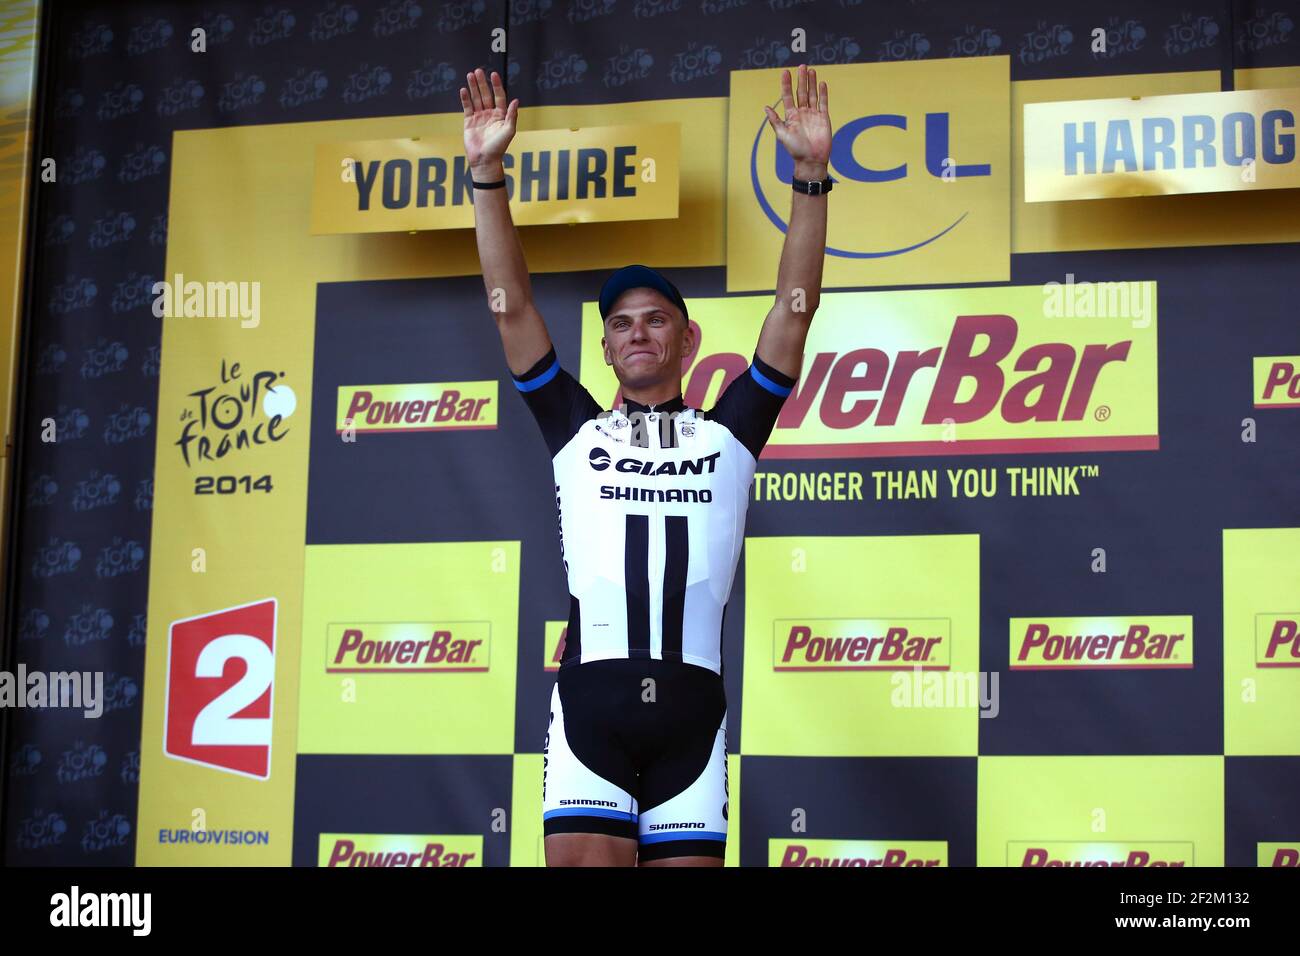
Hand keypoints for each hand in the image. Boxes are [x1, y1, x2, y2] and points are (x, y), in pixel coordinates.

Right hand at [460, 68, 517, 174]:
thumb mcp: (509, 131)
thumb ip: (512, 115)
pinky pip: (467, 107)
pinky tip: (464, 90)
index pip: (499, 97)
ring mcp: (479, 117)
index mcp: (501, 115)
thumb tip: (516, 100)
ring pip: (476, 98)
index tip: (494, 74)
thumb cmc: (499, 148)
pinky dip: (465, 99)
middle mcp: (490, 114)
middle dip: (482, 83)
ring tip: (470, 75)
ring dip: (473, 87)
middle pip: (486, 95)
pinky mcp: (469, 122)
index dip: (496, 86)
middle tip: (478, 71)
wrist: (484, 160)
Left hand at [764, 64, 831, 180]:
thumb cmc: (795, 150)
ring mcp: (813, 114)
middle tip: (801, 66)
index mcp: (791, 116)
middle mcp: (801, 113)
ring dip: (811, 83)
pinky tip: (821, 83)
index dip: (786, 84)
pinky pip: (823, 103)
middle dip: (801, 79)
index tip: (785, 72)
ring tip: (811, 70)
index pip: (788, 96)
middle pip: (801, 92)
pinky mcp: (823, 118)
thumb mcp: (782, 135)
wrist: (811, 160)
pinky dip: (823, 93)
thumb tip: (766, 107)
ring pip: (811, 94)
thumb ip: (775, 121)